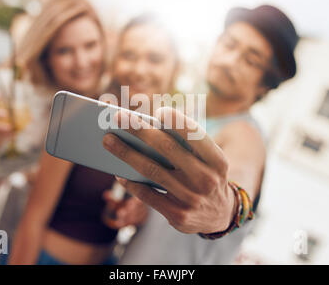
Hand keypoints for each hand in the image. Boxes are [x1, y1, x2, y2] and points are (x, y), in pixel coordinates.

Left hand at [102, 107, 234, 233]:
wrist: (220, 214)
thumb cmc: (206, 176)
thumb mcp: (208, 160)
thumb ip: (187, 145)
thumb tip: (145, 128)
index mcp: (217, 161)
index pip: (196, 135)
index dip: (177, 122)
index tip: (158, 112)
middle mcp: (206, 179)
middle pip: (167, 148)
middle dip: (139, 130)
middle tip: (118, 117)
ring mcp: (191, 199)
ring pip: (151, 170)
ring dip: (125, 153)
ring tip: (108, 140)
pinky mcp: (177, 215)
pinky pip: (147, 195)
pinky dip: (130, 183)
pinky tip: (117, 172)